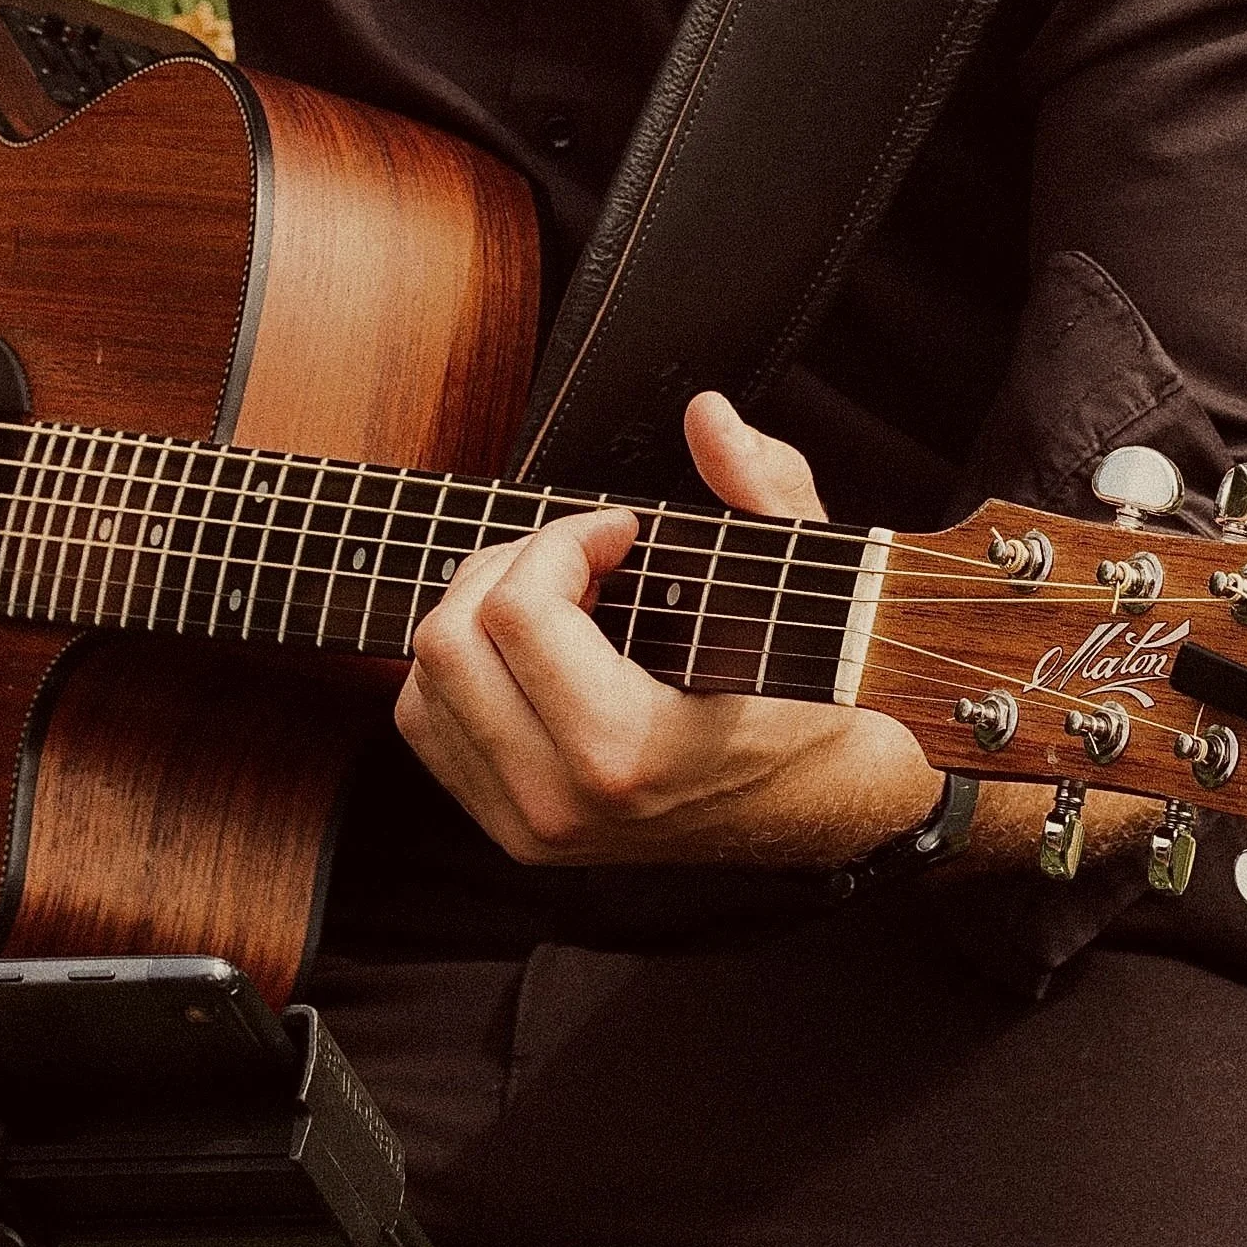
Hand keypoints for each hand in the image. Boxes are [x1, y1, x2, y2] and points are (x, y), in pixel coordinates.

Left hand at [394, 388, 942, 871]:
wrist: (822, 805)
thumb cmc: (811, 694)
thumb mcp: (803, 582)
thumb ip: (763, 489)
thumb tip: (708, 417)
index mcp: (627, 754)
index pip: (518, 614)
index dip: (566, 537)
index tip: (622, 530)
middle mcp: (560, 802)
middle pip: (450, 642)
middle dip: (512, 565)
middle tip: (582, 555)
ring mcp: (527, 825)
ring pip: (425, 681)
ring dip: (480, 612)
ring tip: (559, 598)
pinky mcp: (510, 829)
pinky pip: (428, 723)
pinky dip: (463, 665)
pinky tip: (533, 647)